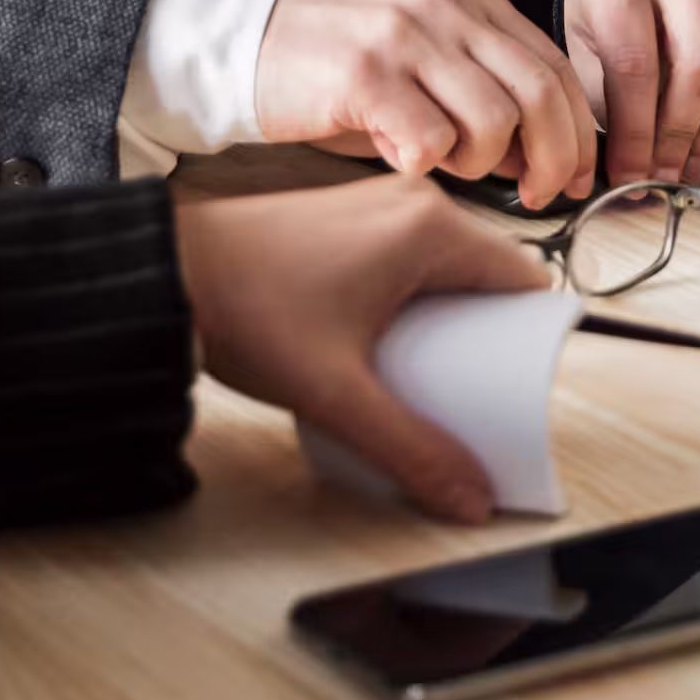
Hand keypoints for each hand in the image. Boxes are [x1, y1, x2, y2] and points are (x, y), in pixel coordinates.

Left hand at [174, 173, 551, 520]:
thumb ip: (410, 448)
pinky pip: (411, 256)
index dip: (531, 335)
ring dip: (450, 317)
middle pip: (487, 275)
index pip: (523, 279)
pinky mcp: (349, 215)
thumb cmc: (247, 311)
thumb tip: (470, 496)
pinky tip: (388, 343)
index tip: (523, 383)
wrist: (168, 271)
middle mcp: (412, 203)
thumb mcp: (337, 392)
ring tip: (430, 374)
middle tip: (476, 391)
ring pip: (447, 266)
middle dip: (489, 335)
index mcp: (429, 228)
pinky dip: (415, 298)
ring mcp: (378, 203)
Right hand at [254, 0, 595, 208]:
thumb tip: (540, 157)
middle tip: (536, 196)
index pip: (553, 65)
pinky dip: (421, 165)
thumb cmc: (334, 65)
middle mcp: (443, 7)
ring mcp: (404, 36)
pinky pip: (430, 141)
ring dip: (476, 163)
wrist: (242, 44)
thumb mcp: (420, 63)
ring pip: (492, 122)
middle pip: (539, 94)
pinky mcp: (365, 74)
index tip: (575, 176)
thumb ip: (482, 94)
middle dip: (552, 159)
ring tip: (436, 161)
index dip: (576, 131)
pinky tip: (393, 155)